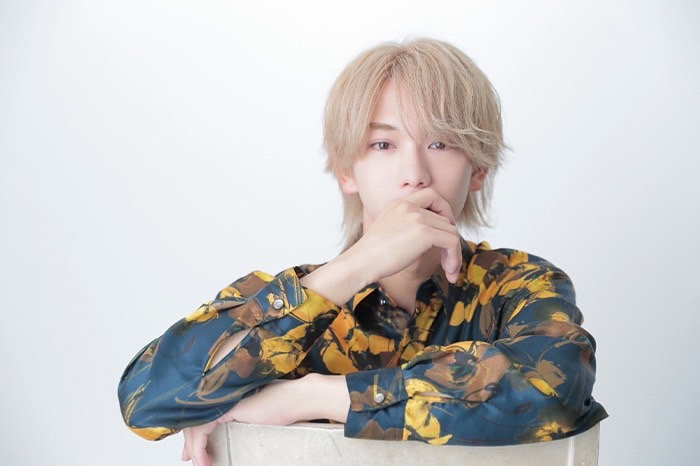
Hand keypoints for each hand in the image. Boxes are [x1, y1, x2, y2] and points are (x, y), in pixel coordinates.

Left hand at [180, 375, 348, 463]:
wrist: (295, 398)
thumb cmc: (282, 405)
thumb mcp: (253, 415)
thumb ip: (237, 418)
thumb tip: (228, 426)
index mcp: (227, 396)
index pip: (201, 414)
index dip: (194, 433)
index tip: (191, 452)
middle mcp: (221, 396)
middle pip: (195, 420)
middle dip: (190, 444)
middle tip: (191, 460)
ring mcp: (222, 401)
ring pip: (195, 426)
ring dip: (195, 449)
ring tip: (201, 464)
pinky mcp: (225, 409)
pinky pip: (202, 429)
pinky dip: (199, 446)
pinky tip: (203, 459)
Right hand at [352, 188, 461, 283]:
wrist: (362, 262)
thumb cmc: (371, 255)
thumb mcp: (388, 231)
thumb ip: (406, 226)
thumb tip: (431, 236)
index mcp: (399, 203)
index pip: (432, 195)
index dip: (444, 209)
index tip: (446, 227)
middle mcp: (409, 206)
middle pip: (445, 219)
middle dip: (450, 240)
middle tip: (449, 259)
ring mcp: (417, 217)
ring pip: (451, 232)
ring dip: (454, 253)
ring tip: (450, 271)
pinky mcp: (425, 233)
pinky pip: (452, 242)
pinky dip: (455, 257)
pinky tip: (450, 271)